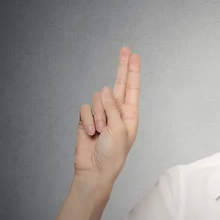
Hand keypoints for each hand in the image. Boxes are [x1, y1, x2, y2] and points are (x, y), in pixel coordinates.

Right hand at [74, 46, 140, 188]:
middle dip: (121, 67)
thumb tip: (105, 90)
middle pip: (118, 84)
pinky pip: (85, 108)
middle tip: (125, 49)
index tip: (134, 55)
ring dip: (98, 114)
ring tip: (100, 131)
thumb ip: (113, 107)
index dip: (132, 71)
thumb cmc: (112, 154)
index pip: (131, 88)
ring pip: (97, 98)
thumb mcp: (119, 129)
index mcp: (130, 115)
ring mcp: (101, 114)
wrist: (94, 170)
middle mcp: (116, 112)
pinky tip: (91, 132)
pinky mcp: (87, 119)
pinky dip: (88, 119)